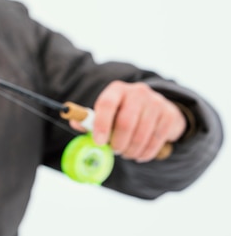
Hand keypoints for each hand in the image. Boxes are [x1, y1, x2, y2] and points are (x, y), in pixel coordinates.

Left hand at [70, 80, 185, 161]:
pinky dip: (145, 153)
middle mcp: (137, 92)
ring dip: (131, 150)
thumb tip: (75, 122)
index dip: (101, 124)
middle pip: (125, 122)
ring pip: (141, 134)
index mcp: (117, 89)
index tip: (98, 142)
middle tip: (114, 151)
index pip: (106, 104)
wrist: (158, 109)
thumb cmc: (124, 113)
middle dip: (117, 142)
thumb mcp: (108, 112)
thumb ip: (90, 119)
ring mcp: (156, 102)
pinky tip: (139, 155)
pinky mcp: (169, 115)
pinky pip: (156, 140)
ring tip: (126, 153)